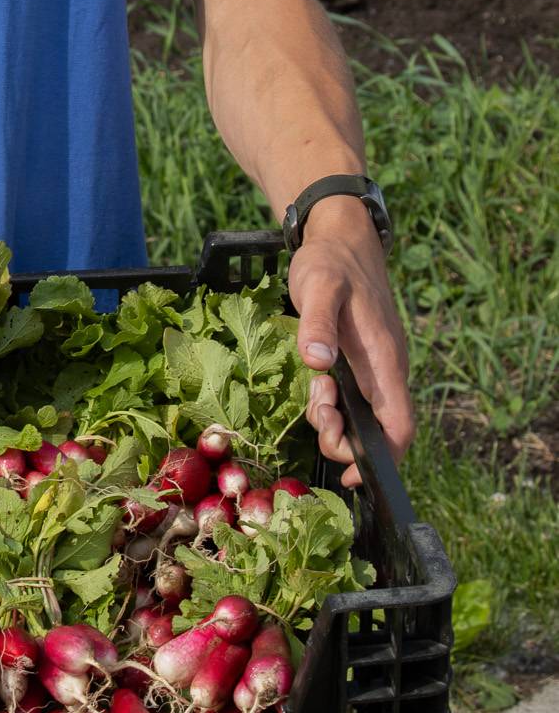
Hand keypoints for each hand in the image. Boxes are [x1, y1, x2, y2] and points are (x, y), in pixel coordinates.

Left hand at [285, 199, 413, 488]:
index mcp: (385, 359)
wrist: (338, 235)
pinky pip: (350, 399)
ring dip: (333, 418)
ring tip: (313, 388)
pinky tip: (314, 384)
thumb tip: (319, 362)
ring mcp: (373, 367)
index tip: (353, 476)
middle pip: (377, 429)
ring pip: (360, 416)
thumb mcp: (319, 285)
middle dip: (343, 436)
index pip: (399, 424)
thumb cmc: (331, 261)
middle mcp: (385, 370)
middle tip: (316, 406)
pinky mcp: (358, 361)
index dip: (383, 458)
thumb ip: (318, 322)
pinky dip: (331, 403)